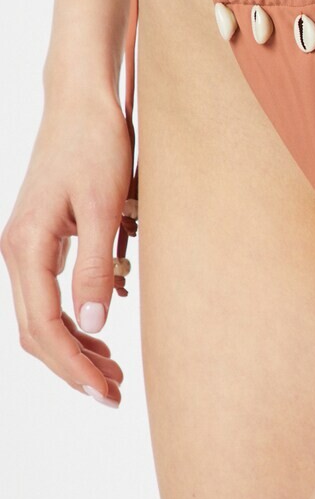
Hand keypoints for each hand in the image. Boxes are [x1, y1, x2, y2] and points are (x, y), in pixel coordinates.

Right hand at [1, 83, 129, 406]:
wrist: (81, 102)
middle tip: (113, 396)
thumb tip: (92, 327)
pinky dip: (71, 324)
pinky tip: (101, 336)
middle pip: (36, 331)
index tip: (107, 392)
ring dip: (72, 350)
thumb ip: (96, 268)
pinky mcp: (41, 240)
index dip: (76, 365)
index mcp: (27, 247)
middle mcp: (17, 251)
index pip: (46, 327)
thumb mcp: (106, 207)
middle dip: (72, 368)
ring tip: (110, 375)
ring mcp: (26, 246)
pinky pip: (47, 296)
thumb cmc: (96, 145)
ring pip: (39, 317)